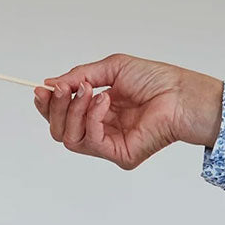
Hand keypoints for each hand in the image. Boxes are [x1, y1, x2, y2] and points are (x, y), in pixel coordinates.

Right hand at [33, 54, 223, 169]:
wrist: (183, 94)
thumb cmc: (158, 80)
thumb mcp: (112, 68)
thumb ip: (80, 76)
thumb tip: (50, 84)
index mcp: (99, 113)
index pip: (63, 116)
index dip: (48, 105)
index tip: (41, 90)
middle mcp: (101, 131)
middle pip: (59, 130)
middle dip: (56, 108)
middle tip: (63, 89)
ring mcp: (109, 145)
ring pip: (69, 138)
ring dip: (74, 111)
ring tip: (89, 92)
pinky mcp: (119, 155)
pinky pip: (90, 141)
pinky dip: (92, 118)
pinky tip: (105, 102)